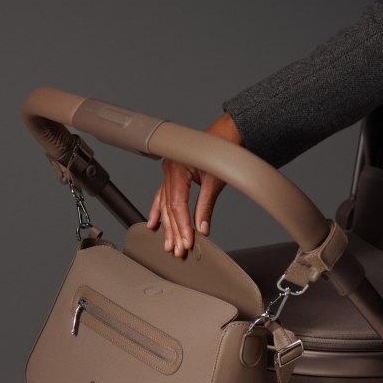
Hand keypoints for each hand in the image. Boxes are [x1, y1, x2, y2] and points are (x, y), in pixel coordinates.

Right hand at [146, 112, 241, 256]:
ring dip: (167, 226)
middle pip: (168, 207)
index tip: (187, 242)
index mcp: (177, 169)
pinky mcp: (173, 174)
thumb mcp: (216, 180)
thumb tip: (202, 228)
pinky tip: (154, 223)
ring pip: (164, 204)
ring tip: (168, 244)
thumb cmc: (222, 149)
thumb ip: (206, 206)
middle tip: (177, 250)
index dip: (182, 226)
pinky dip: (159, 210)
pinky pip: (163, 195)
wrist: (228, 132)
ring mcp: (169, 172)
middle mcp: (169, 170)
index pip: (177, 205)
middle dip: (173, 231)